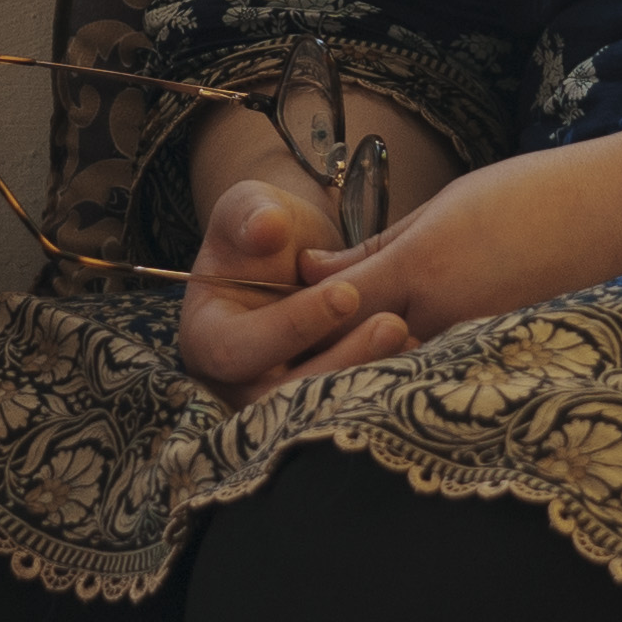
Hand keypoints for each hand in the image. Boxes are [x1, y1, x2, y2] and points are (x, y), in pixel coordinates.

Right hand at [178, 172, 398, 392]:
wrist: (295, 258)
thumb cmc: (265, 230)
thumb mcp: (251, 207)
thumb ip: (250, 213)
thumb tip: (265, 229)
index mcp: (204, 339)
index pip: (239, 349)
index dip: (291, 326)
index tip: (347, 293)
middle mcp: (233, 384)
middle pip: (278, 399)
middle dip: (338, 363)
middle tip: (393, 325)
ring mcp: (273, 405)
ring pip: (316, 414)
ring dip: (365, 381)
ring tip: (410, 338)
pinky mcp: (312, 410)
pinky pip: (342, 411)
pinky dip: (378, 387)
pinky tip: (416, 357)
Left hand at [233, 143, 621, 384]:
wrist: (621, 212)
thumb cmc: (531, 197)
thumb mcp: (443, 210)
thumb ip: (379, 249)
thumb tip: (313, 272)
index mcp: (421, 271)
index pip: (332, 309)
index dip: (295, 317)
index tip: (268, 319)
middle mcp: (442, 317)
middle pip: (355, 354)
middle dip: (318, 360)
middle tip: (284, 360)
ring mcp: (471, 344)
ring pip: (393, 372)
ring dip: (359, 372)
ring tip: (330, 368)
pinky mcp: (496, 357)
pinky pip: (434, 377)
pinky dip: (405, 377)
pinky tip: (392, 372)